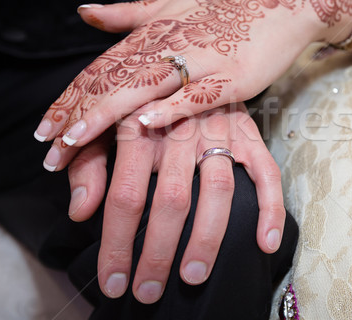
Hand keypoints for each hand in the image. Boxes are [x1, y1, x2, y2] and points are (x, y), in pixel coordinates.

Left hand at [35, 0, 351, 170]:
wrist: (280, 6)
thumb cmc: (225, 11)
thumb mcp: (172, 5)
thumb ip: (126, 14)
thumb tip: (84, 12)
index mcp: (151, 32)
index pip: (101, 69)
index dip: (70, 99)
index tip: (43, 130)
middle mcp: (168, 45)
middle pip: (113, 82)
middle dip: (77, 116)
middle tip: (49, 150)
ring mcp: (199, 60)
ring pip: (144, 87)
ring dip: (107, 115)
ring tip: (76, 142)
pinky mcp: (230, 76)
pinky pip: (196, 94)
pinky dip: (171, 108)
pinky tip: (145, 124)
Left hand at [66, 102, 284, 303]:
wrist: (187, 59)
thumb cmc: (139, 102)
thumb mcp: (104, 126)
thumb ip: (88, 165)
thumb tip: (81, 212)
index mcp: (139, 127)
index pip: (126, 195)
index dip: (118, 244)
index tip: (113, 281)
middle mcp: (181, 130)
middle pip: (172, 200)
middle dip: (159, 253)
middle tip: (148, 293)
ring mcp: (220, 131)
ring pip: (218, 191)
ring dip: (207, 239)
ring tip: (193, 277)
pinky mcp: (249, 133)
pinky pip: (266, 172)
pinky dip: (270, 209)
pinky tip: (265, 244)